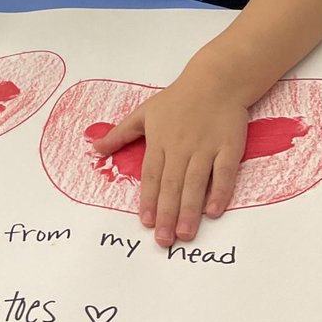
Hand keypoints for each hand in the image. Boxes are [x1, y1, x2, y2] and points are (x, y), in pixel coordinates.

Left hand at [92, 81, 247, 247]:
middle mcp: (182, 146)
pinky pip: (224, 172)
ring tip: (184, 233)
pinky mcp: (228, 146)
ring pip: (196, 182)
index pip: (152, 175)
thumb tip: (93, 147)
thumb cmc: (177, 98)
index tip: (146, 222)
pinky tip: (213, 211)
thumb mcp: (144, 112)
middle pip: (172, 184)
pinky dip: (220, 192)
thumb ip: (119, 134)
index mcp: (160, 140)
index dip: (149, 199)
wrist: (215, 81)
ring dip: (190, 209)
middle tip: (163, 240)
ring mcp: (206, 147)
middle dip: (167, 213)